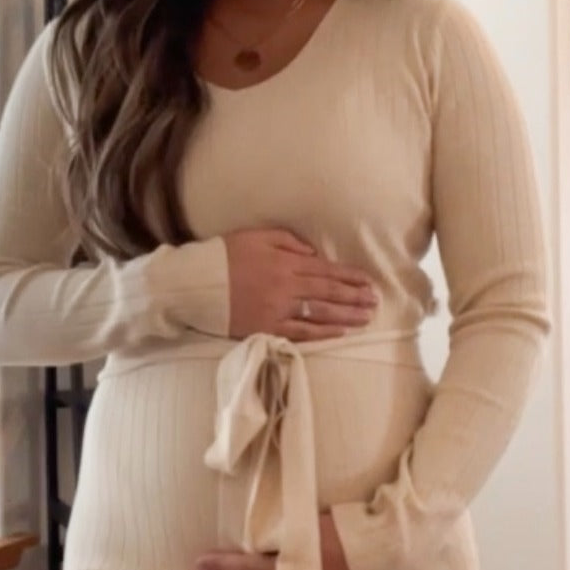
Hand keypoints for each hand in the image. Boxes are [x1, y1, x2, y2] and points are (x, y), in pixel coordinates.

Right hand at [224, 229, 377, 341]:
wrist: (195, 284)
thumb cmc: (225, 256)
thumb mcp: (257, 236)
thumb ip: (288, 241)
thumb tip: (314, 254)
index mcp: (285, 262)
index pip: (325, 270)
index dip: (349, 276)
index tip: (368, 281)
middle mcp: (286, 287)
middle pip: (328, 293)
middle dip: (354, 297)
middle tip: (375, 301)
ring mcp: (277, 310)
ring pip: (320, 314)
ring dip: (346, 316)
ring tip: (366, 318)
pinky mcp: (266, 328)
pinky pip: (300, 332)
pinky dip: (321, 333)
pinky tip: (339, 332)